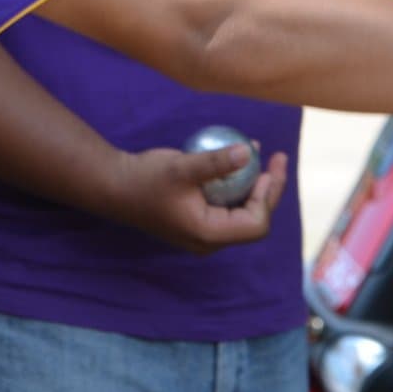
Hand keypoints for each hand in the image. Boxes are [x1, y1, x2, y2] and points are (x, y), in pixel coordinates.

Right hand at [104, 142, 289, 253]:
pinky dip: (236, 183)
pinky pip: (226, 204)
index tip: (268, 168)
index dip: (267, 197)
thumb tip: (249, 152)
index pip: (255, 223)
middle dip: (268, 188)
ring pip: (241, 211)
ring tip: (260, 152)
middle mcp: (210, 239)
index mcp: (209, 234)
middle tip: (277, 158)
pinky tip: (238, 157)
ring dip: (253, 183)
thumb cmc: (146, 179)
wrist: (115, 186)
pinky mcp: (198, 219)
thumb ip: (216, 162)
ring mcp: (204, 231)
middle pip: (253, 219)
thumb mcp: (182, 168)